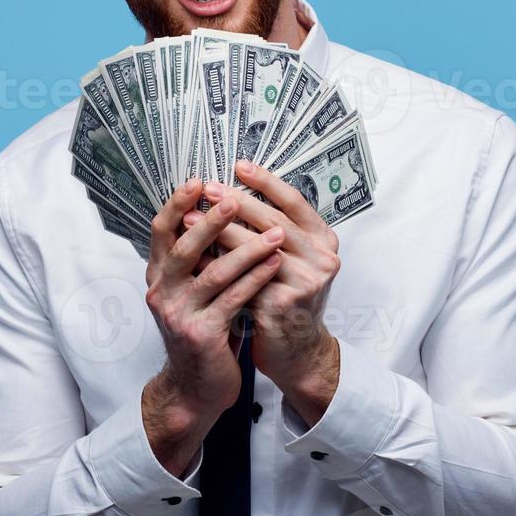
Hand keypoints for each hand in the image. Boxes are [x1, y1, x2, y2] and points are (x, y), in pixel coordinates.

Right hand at [144, 177, 286, 422]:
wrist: (195, 388)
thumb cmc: (200, 330)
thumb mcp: (189, 292)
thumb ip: (195, 260)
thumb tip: (214, 213)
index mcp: (158, 276)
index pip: (160, 231)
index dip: (176, 204)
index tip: (198, 180)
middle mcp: (162, 292)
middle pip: (184, 247)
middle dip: (211, 221)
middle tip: (235, 200)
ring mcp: (180, 314)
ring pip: (214, 273)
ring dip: (247, 249)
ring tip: (276, 232)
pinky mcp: (202, 334)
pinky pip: (233, 299)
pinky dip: (256, 279)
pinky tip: (275, 263)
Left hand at [182, 160, 341, 398]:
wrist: (295, 350)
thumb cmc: (286, 298)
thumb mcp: (291, 260)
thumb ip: (275, 230)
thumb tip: (233, 193)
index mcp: (325, 239)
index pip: (294, 201)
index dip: (266, 182)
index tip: (238, 165)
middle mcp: (323, 257)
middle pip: (273, 220)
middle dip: (236, 203)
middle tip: (207, 189)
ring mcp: (307, 281)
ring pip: (255, 248)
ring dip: (220, 231)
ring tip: (190, 218)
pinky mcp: (285, 302)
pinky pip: (243, 276)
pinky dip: (216, 264)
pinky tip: (193, 256)